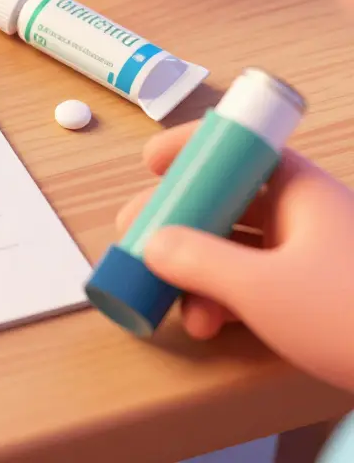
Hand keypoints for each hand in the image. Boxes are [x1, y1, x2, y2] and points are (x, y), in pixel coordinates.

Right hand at [115, 121, 353, 392]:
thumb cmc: (349, 315)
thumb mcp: (261, 289)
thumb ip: (197, 261)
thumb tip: (153, 242)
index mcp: (301, 192)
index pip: (242, 147)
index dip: (195, 150)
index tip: (151, 162)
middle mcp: (307, 215)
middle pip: (228, 200)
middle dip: (179, 223)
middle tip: (137, 239)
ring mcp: (313, 256)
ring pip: (238, 246)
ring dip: (197, 272)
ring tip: (176, 306)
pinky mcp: (317, 295)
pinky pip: (257, 280)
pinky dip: (226, 296)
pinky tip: (210, 324)